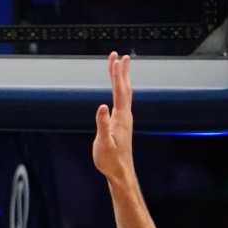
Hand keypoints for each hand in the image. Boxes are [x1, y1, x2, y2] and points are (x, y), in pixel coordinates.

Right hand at [92, 51, 135, 184]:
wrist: (120, 172)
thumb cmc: (110, 160)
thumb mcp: (103, 143)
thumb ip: (102, 124)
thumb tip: (102, 106)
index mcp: (120, 117)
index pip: (119, 91)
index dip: (116, 75)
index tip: (115, 59)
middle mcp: (125, 115)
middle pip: (124, 88)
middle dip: (121, 71)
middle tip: (120, 55)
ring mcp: (124, 119)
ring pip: (124, 94)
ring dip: (122, 79)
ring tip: (119, 66)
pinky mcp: (122, 123)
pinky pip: (122, 101)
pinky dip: (120, 90)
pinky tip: (118, 89)